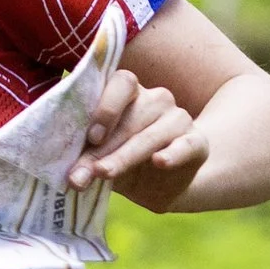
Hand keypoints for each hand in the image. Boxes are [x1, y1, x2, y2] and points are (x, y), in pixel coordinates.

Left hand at [68, 66, 211, 211]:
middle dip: (105, 147)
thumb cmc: (123, 161)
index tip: (91, 137)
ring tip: (105, 173)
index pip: (123, 82)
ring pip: (151, 134)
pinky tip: (159, 161)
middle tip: (85, 171)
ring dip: (125, 156)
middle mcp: (157, 100)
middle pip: (133, 115)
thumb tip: (72, 177)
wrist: (159, 186)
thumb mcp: (101, 158)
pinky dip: (173, 153)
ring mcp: (178, 119)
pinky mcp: (197, 143)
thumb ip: (87, 160)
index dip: (107, 107)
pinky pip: (186, 145)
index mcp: (130, 93)